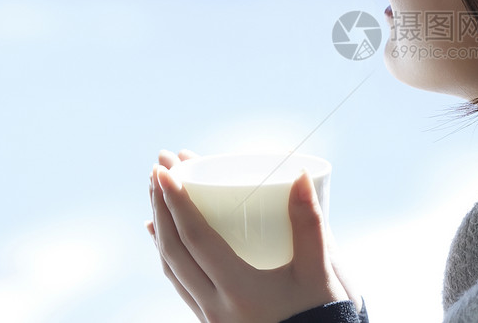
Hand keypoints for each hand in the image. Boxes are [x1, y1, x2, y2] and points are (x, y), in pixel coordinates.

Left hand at [146, 150, 355, 322]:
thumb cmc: (321, 314)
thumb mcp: (318, 270)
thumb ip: (310, 223)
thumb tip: (298, 174)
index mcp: (239, 290)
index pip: (195, 239)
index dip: (176, 202)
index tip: (164, 170)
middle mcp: (215, 307)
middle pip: (173, 251)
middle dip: (162, 206)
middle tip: (158, 169)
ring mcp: (210, 317)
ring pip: (171, 268)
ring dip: (161, 227)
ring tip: (156, 194)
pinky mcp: (213, 320)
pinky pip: (178, 283)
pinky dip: (167, 254)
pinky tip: (162, 238)